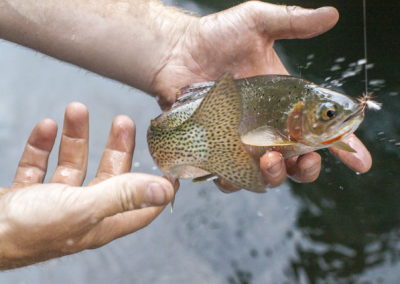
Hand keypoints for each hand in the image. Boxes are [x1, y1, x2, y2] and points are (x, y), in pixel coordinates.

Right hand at [0, 103, 176, 269]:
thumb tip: (165, 191)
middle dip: (116, 148)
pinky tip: (47, 127)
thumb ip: (123, 196)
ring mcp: (52, 205)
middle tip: (122, 121)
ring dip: (75, 137)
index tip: (169, 162)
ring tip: (76, 109)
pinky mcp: (26, 196)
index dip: (158, 187)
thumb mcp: (82, 208)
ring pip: (72, 165)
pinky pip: (39, 165)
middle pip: (109, 178)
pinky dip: (43, 146)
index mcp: (101, 222)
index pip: (142, 206)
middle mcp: (81, 214)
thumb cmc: (28, 229)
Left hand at [150, 1, 371, 191]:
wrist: (176, 51)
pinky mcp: (215, 150)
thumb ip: (292, 21)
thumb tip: (331, 15)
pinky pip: (228, 176)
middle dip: (306, 169)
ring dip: (274, 177)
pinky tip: (230, 171)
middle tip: (303, 159)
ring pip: (265, 176)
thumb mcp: (257, 23)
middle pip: (296, 162)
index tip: (359, 161)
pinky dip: (232, 181)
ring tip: (270, 160)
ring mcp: (240, 142)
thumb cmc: (214, 38)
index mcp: (284, 104)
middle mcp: (266, 128)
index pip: (320, 130)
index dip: (344, 147)